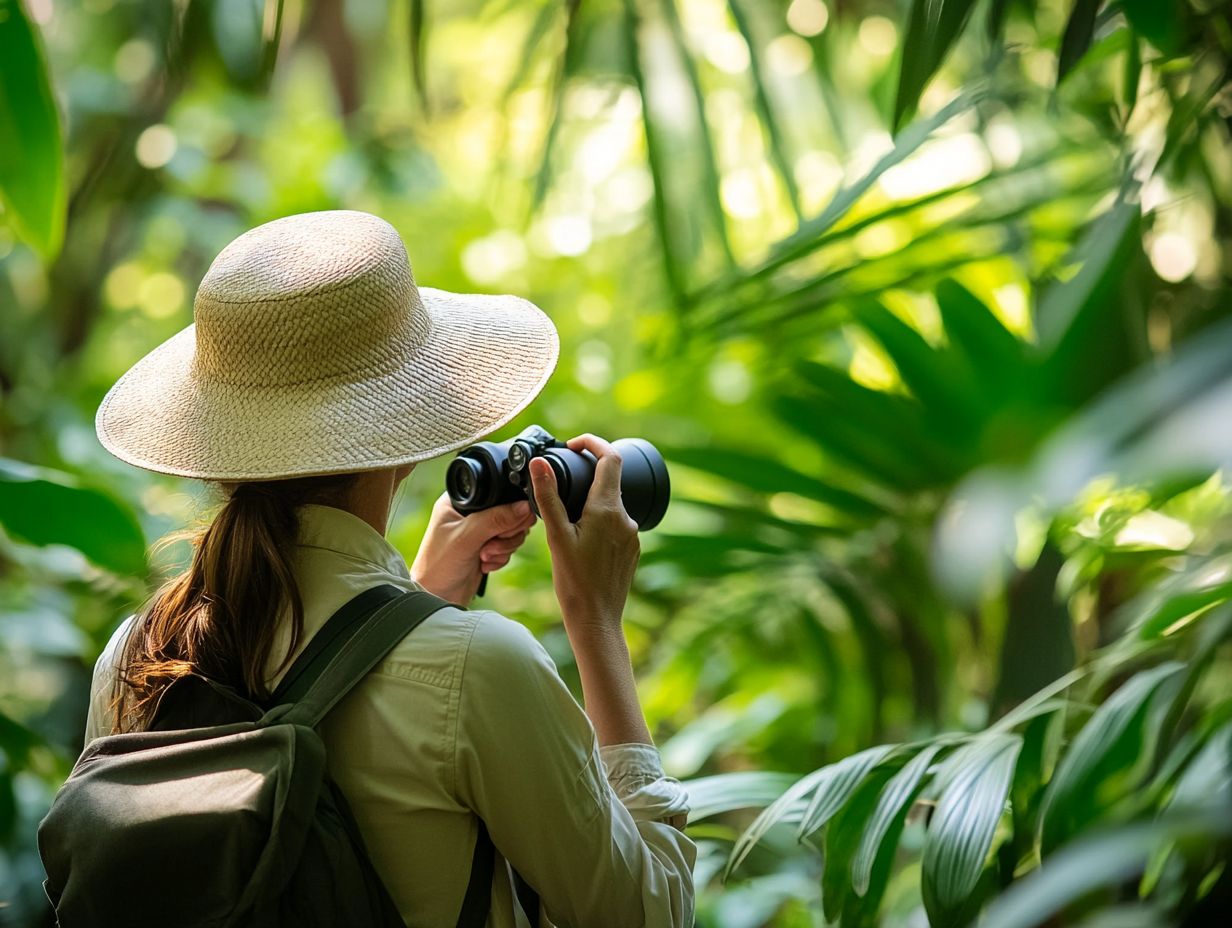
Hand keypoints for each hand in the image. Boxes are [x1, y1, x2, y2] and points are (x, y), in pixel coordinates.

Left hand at [410, 492, 535, 605]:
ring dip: (503, 547)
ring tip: (484, 557)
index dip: (507, 507)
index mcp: (460, 500)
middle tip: (490, 545)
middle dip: (506, 532)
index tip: (505, 525)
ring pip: (512, 530)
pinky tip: (484, 565)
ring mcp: (480, 530)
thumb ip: (496, 519)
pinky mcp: (486, 547)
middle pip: (510, 511)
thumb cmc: (438, 565)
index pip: (496, 492)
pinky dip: (501, 557)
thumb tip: (525, 506)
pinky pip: (508, 546)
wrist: (435, 597)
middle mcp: (471, 512)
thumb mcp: (467, 538)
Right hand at [528, 434, 639, 636]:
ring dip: (591, 502)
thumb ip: (548, 496)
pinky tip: (582, 540)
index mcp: (608, 509)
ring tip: (567, 518)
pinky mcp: (632, 550)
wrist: (596, 621)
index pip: (610, 458)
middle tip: (562, 481)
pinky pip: (616, 525)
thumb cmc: (574, 582)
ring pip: (612, 505)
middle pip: (610, 481)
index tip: (574, 444)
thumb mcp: (556, 536)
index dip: (593, 443)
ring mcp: (632, 535)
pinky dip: (599, 522)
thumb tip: (539, 463)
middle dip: (587, 475)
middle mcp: (626, 518)